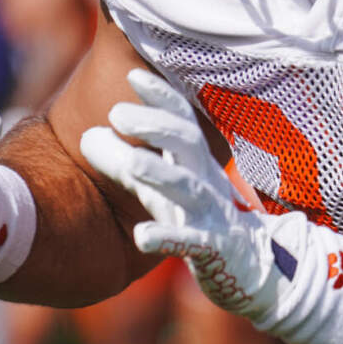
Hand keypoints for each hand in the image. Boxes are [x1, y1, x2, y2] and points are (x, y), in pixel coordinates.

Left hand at [81, 69, 342, 343]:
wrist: (255, 268)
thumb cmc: (202, 220)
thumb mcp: (165, 188)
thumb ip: (124, 162)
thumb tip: (87, 134)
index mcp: (197, 163)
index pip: (181, 120)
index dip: (162, 96)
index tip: (134, 75)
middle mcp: (206, 181)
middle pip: (187, 143)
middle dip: (156, 125)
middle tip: (118, 113)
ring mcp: (212, 215)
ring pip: (188, 189)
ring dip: (161, 174)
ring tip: (132, 165)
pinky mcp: (214, 251)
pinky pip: (190, 243)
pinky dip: (167, 238)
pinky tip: (141, 237)